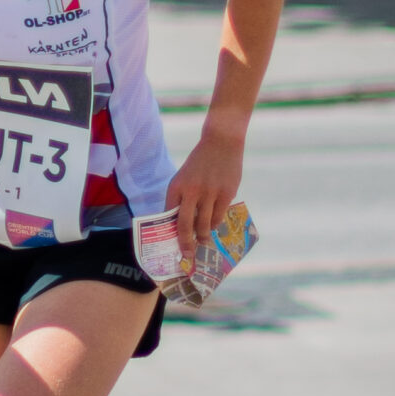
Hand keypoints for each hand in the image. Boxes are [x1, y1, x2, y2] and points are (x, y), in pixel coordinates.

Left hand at [161, 126, 242, 259]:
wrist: (221, 142)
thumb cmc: (200, 162)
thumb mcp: (184, 176)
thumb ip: (181, 197)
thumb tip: (180, 223)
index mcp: (176, 186)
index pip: (168, 215)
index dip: (169, 231)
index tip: (171, 243)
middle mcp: (191, 191)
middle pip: (184, 225)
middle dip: (184, 243)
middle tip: (187, 253)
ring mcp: (209, 193)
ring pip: (204, 224)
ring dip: (202, 236)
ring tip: (202, 241)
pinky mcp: (226, 194)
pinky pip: (218, 217)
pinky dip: (214, 225)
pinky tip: (213, 226)